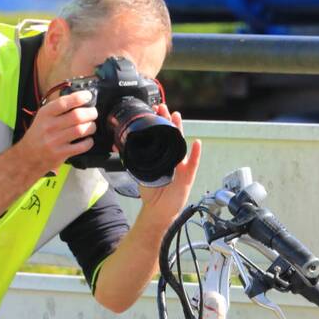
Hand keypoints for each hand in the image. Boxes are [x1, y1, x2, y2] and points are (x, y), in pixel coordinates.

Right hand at [15, 91, 97, 175]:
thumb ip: (57, 109)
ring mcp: (55, 141)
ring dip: (91, 127)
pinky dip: (89, 142)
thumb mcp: (42, 118)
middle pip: (76, 116)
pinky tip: (87, 139)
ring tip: (92, 126)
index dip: (79, 98)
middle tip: (93, 113)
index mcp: (45, 114)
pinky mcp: (61, 154)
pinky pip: (81, 146)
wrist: (27, 156)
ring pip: (81, 130)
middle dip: (90, 113)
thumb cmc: (38, 135)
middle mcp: (49, 126)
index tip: (88, 96)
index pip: (64, 102)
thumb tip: (79, 100)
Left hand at [138, 103, 201, 224]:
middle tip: (164, 107)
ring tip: (177, 117)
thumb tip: (121, 147)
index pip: (161, 136)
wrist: (157, 210)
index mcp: (162, 157)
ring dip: (179, 130)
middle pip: (172, 136)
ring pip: (181, 144)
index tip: (155, 110)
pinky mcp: (187, 176)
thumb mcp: (141, 173)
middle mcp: (173, 158)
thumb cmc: (152, 193)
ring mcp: (181, 166)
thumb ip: (135, 160)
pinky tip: (197, 143)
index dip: (159, 123)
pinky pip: (193, 163)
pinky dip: (195, 153)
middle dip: (168, 121)